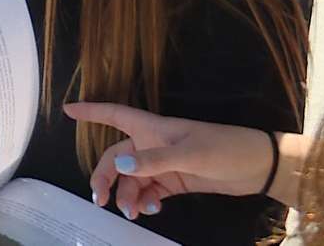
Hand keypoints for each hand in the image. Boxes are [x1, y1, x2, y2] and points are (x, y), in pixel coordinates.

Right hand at [63, 102, 278, 220]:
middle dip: (104, 177)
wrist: (256, 166)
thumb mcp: (189, 154)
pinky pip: (149, 191)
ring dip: (127, 195)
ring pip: (132, 179)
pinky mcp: (175, 181)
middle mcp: (153, 144)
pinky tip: (151, 210)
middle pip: (117, 157)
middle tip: (99, 200)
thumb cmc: (223, 148)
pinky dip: (145, 201)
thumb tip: (120, 168)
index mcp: (153, 128)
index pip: (115, 115)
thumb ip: (154, 161)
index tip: (67, 110)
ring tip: (132, 213)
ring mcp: (164, 163)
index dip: (91, 112)